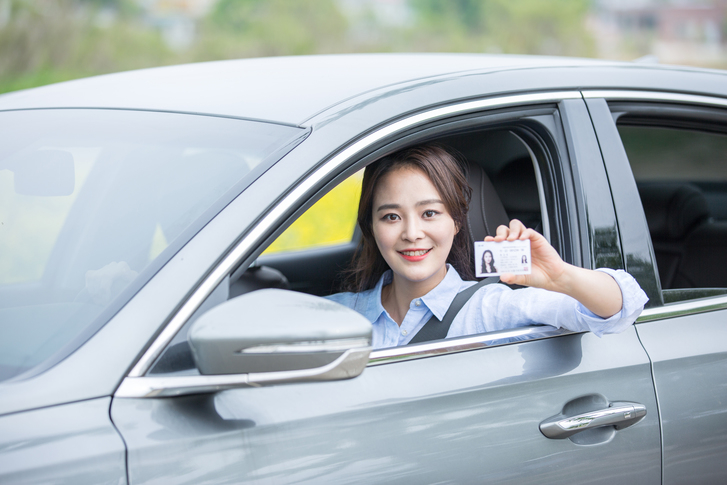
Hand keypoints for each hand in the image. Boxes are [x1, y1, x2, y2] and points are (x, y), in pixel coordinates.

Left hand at [485, 219, 622, 317]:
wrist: (552, 278)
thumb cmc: (535, 277)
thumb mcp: (521, 279)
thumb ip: (512, 278)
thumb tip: (502, 276)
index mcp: (509, 252)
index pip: (498, 241)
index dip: (491, 239)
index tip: (487, 241)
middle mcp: (516, 244)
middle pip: (505, 230)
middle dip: (500, 233)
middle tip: (499, 241)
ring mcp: (526, 240)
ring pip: (516, 226)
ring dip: (511, 231)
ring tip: (511, 240)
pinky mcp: (537, 239)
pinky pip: (529, 231)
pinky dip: (525, 233)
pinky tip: (524, 239)